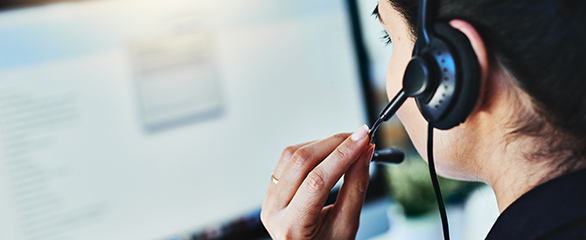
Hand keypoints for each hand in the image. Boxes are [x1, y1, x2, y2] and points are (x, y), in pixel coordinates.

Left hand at [261, 125, 374, 239]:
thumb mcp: (346, 225)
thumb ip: (355, 187)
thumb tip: (364, 154)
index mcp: (292, 227)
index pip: (317, 181)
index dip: (343, 155)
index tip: (363, 139)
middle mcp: (274, 211)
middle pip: (302, 162)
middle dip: (334, 144)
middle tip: (360, 137)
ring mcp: (269, 199)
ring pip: (292, 155)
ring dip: (322, 144)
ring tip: (348, 144)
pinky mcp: (271, 190)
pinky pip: (288, 160)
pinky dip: (311, 150)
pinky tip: (329, 152)